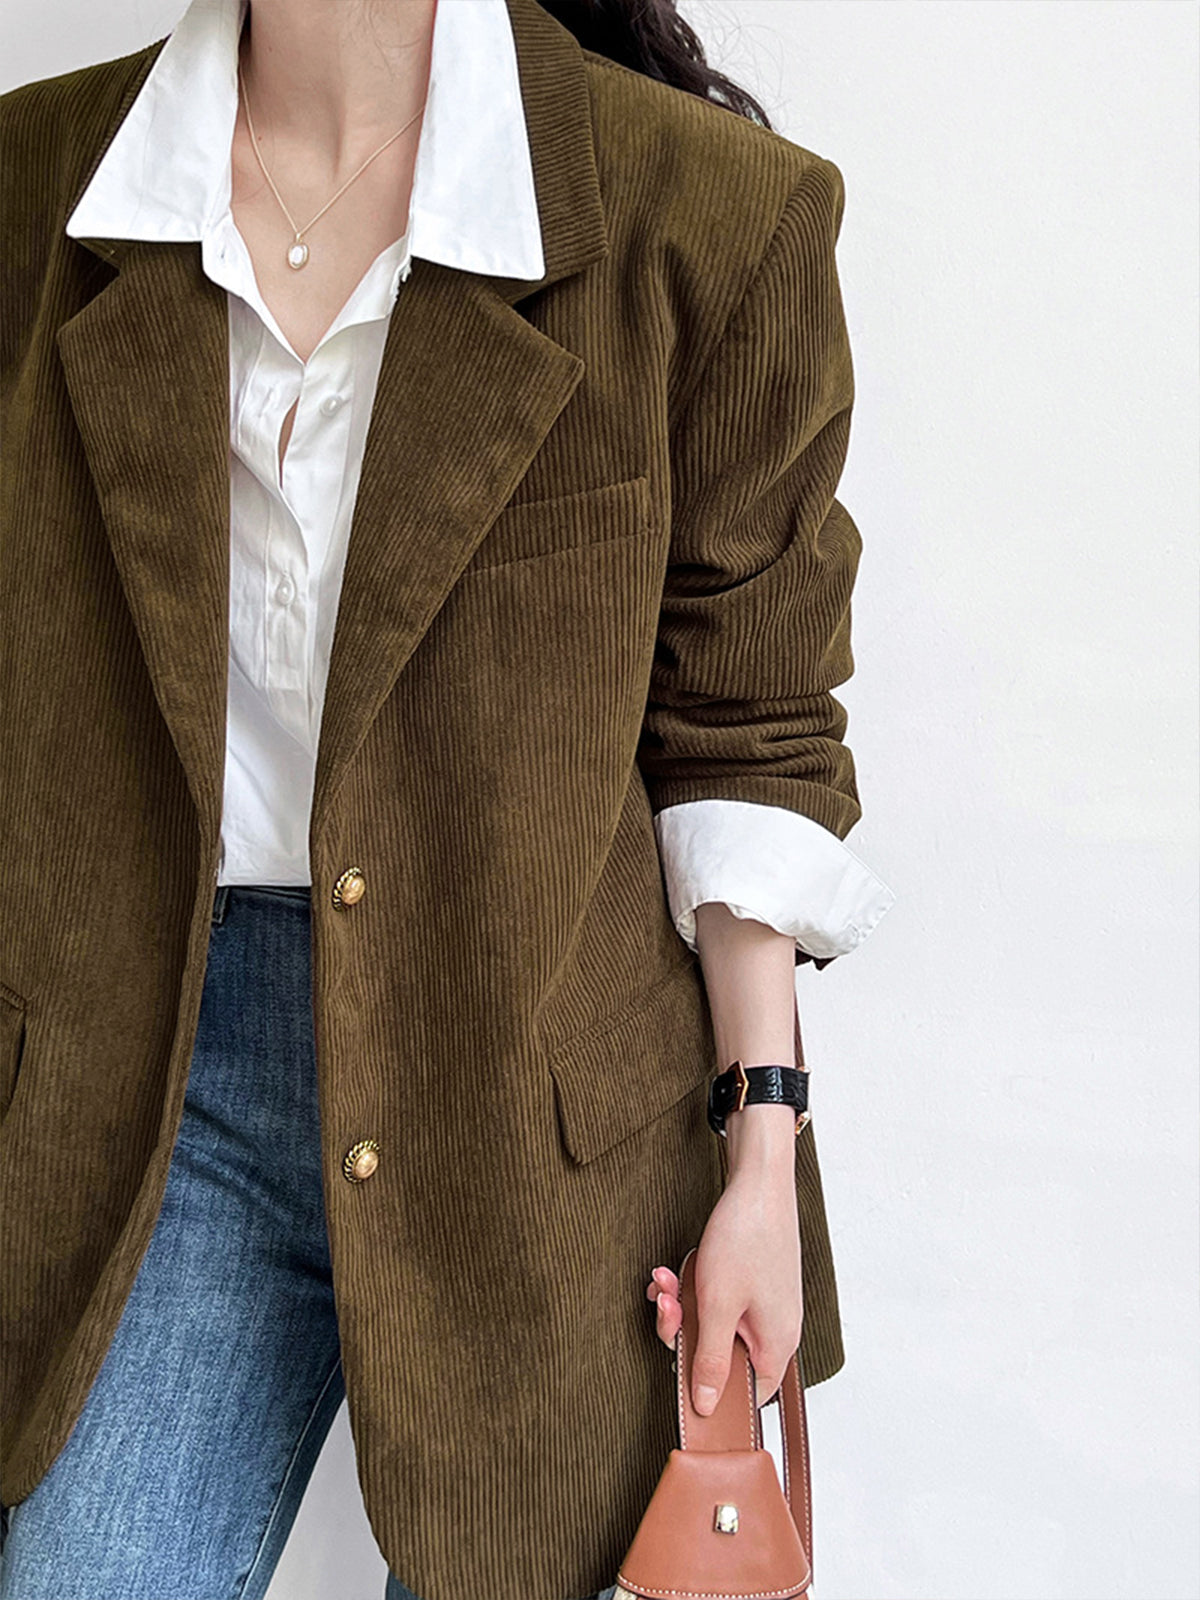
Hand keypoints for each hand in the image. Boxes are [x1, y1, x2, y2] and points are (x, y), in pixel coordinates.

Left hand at [643, 1155, 801, 1411]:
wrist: (759, 1181)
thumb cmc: (747, 1238)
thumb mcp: (718, 1305)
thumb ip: (710, 1359)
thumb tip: (706, 1405)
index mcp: (776, 1345)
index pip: (747, 1395)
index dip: (712, 1392)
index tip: (679, 1373)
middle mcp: (774, 1330)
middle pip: (721, 1356)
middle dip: (684, 1330)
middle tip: (668, 1306)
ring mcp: (763, 1305)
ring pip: (713, 1325)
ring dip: (682, 1305)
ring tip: (667, 1281)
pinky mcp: (752, 1284)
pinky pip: (717, 1301)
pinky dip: (692, 1288)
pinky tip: (675, 1271)